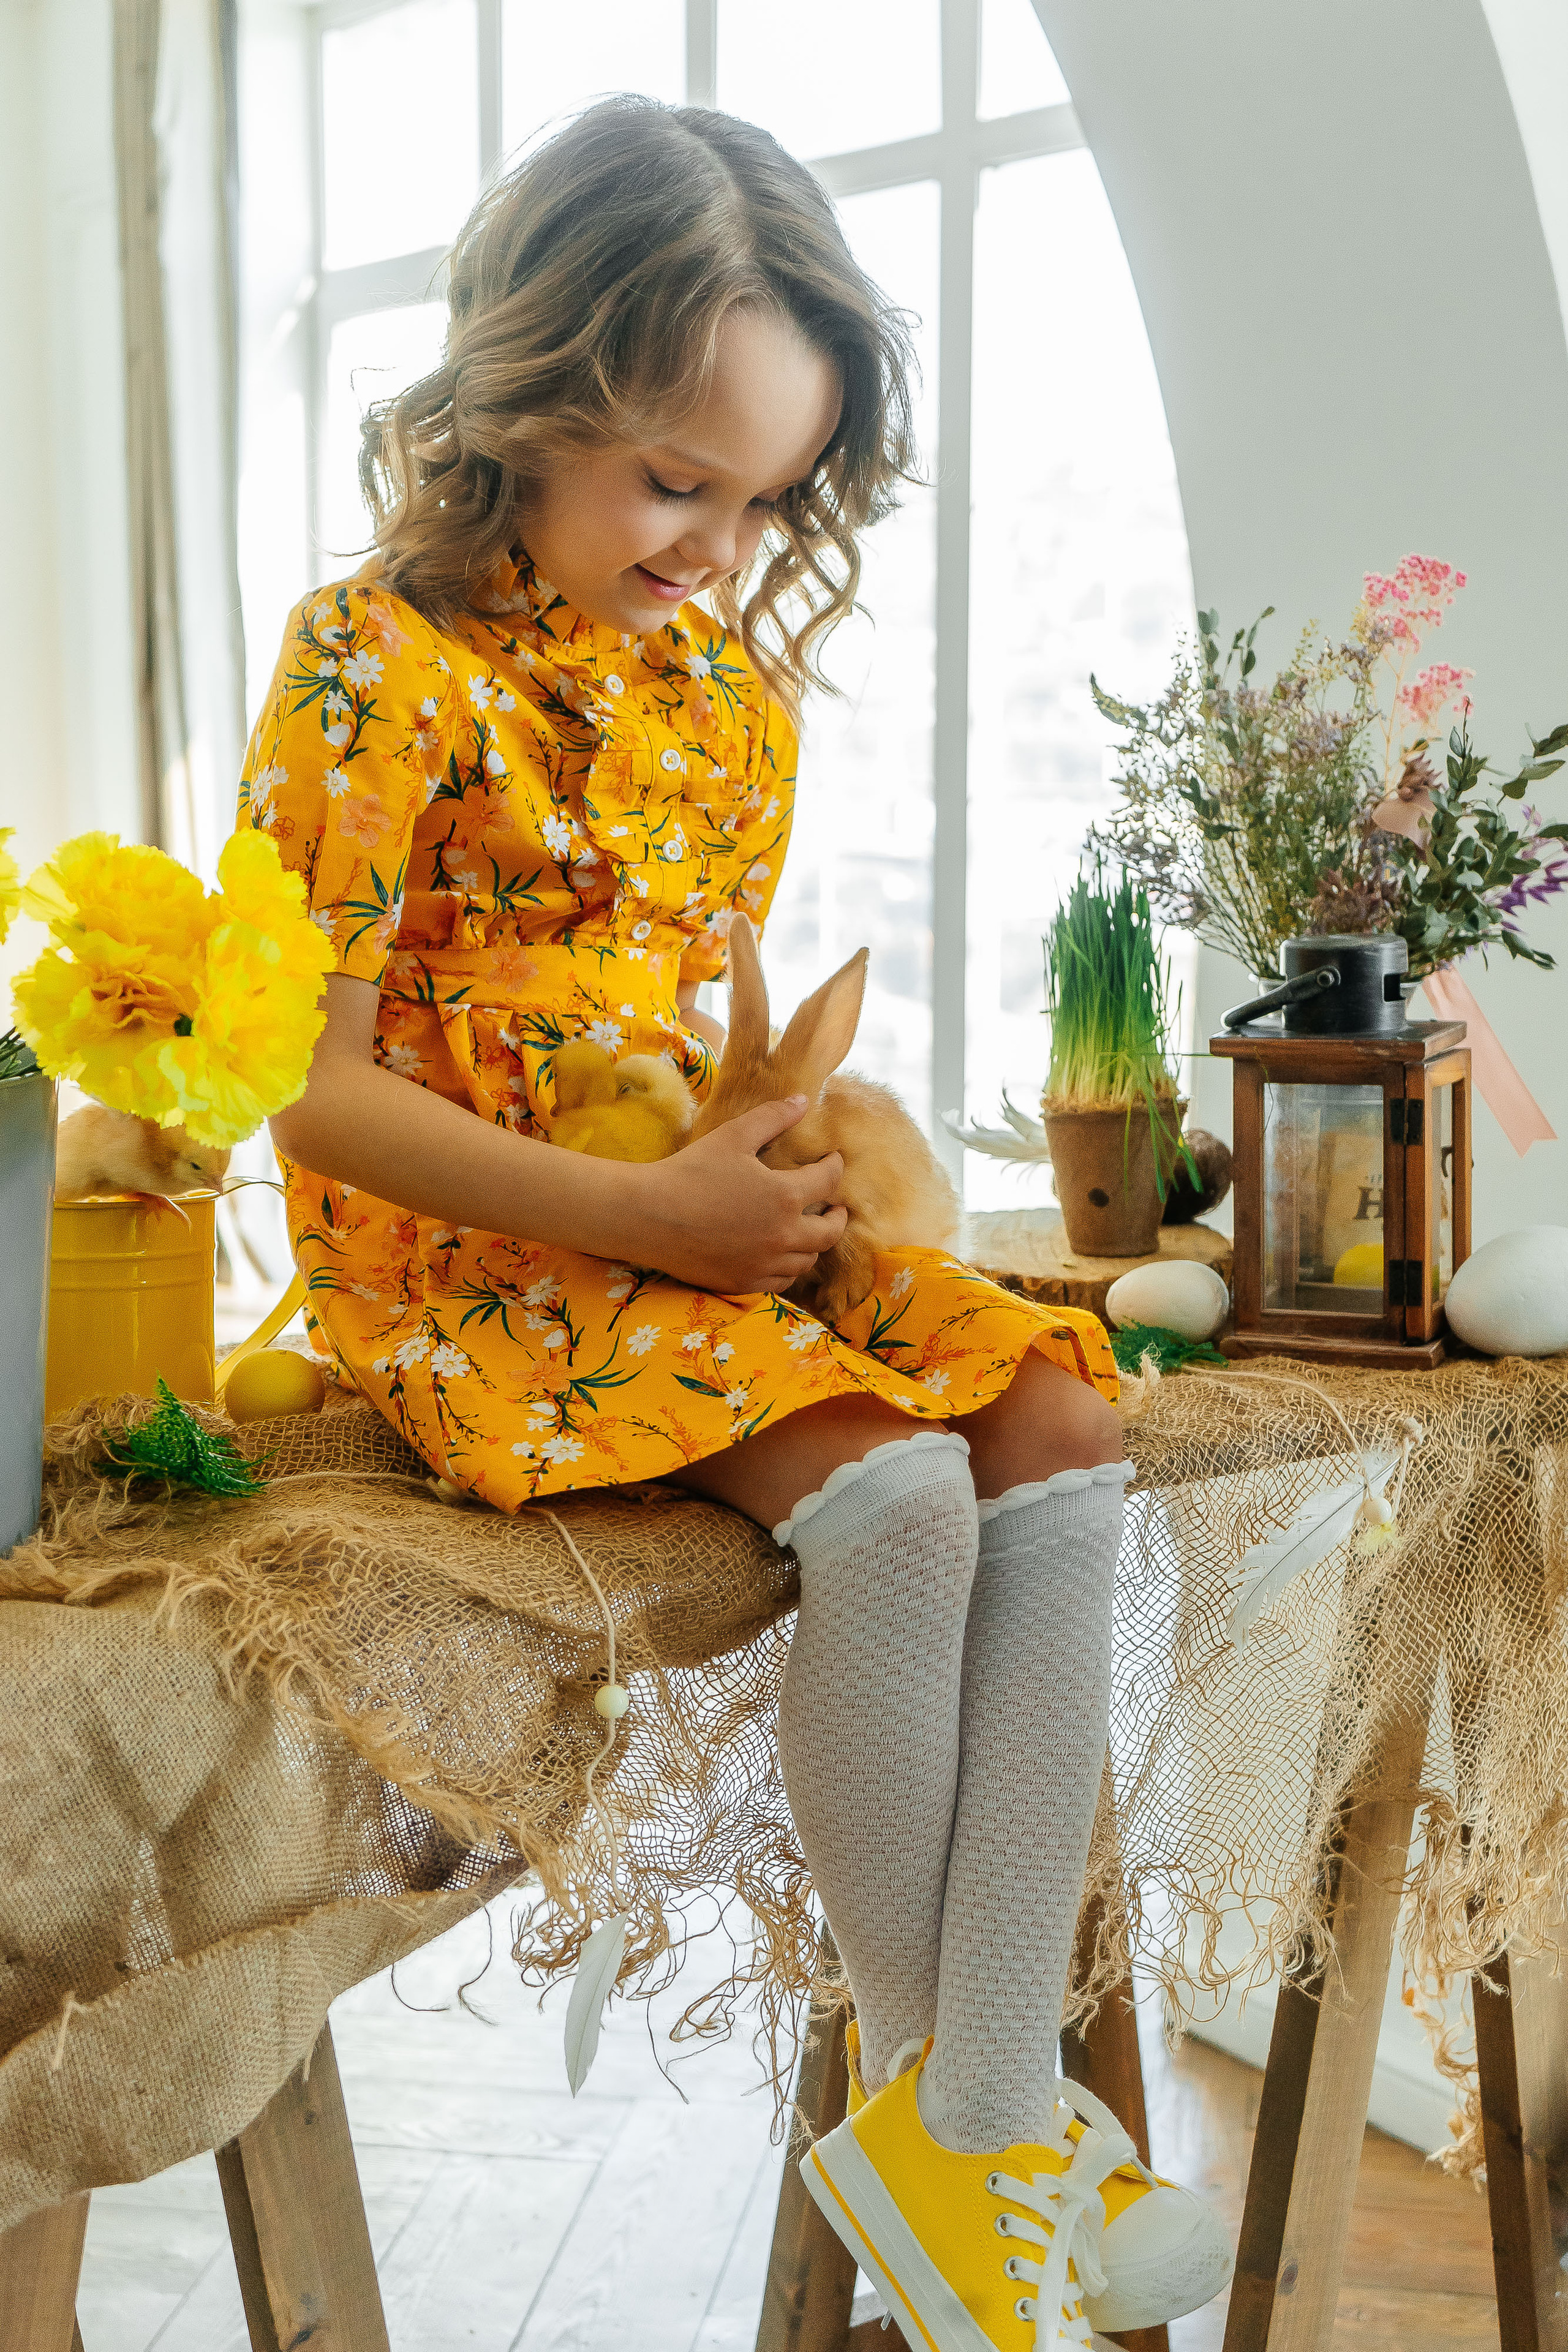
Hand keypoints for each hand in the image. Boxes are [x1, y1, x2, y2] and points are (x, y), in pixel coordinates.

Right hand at [639, 1097, 847, 1293]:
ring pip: (806, 1260)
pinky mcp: (743, 1283)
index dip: (835, 1167)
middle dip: (837, 1217)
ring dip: (813, 1244)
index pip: (828, 1182)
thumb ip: (772, 1118)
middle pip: (829, 1233)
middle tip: (836, 1207)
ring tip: (809, 1231)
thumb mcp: (733, 1136)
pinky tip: (781, 1256)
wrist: (648, 1217)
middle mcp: (782, 1236)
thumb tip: (803, 1101)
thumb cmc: (690, 1172)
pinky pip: (780, 1282)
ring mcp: (764, 1264)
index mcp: (785, 1197)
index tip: (833, 1160)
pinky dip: (787, 1268)